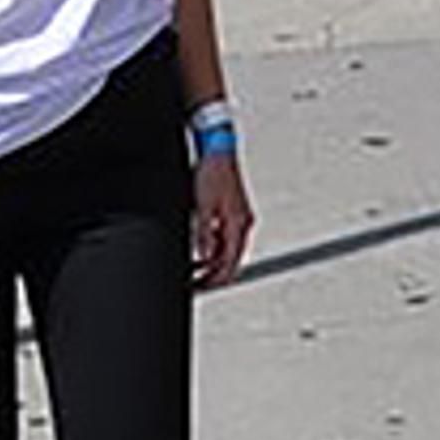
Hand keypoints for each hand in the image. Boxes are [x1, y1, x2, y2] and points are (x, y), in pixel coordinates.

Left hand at [191, 153, 255, 288]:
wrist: (218, 151)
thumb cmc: (212, 173)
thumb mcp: (203, 207)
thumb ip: (204, 234)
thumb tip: (203, 255)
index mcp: (239, 224)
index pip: (230, 262)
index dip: (216, 279)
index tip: (201, 287)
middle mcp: (244, 223)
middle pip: (232, 259)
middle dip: (215, 275)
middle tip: (197, 284)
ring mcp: (240, 217)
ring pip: (229, 250)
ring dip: (213, 262)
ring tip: (195, 270)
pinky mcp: (234, 211)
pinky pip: (226, 238)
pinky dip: (215, 248)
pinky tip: (202, 250)